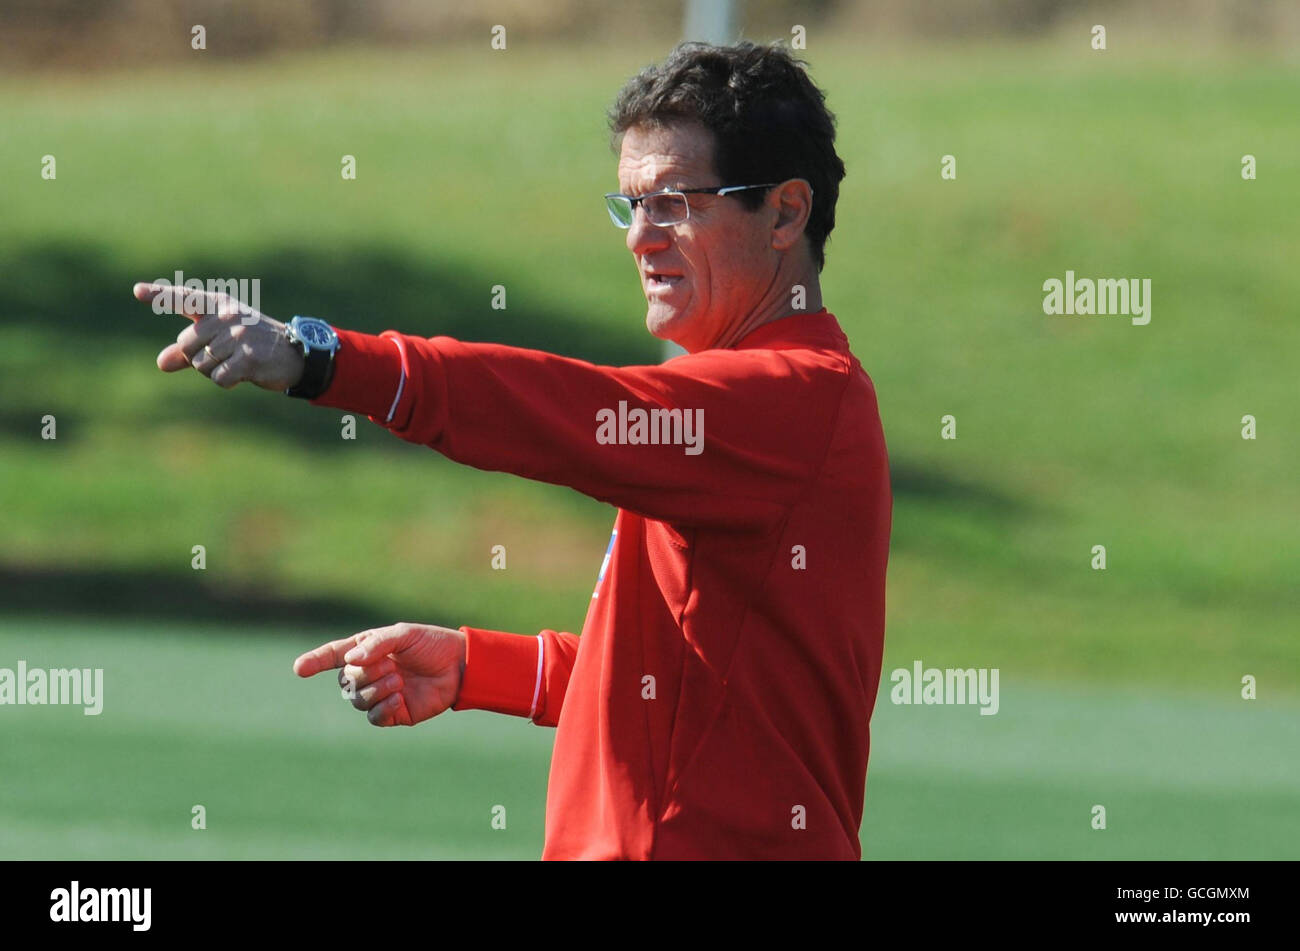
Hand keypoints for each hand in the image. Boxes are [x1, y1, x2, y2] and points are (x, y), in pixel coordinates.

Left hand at [132, 281, 304, 390]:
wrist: (296, 355)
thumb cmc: (254, 343)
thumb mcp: (222, 339)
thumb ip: (188, 350)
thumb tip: (161, 364)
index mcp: (220, 305)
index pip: (185, 299)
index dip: (160, 296)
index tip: (137, 291)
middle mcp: (227, 316)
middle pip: (186, 344)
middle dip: (198, 357)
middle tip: (225, 356)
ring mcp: (238, 336)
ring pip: (201, 364)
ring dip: (215, 371)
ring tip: (237, 363)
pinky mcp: (248, 358)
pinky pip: (218, 378)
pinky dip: (227, 382)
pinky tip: (243, 374)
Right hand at [293, 622, 467, 726]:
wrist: (460, 665)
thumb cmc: (431, 644)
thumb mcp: (404, 635)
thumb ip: (377, 644)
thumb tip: (350, 661)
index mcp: (367, 650)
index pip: (333, 656)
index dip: (315, 661)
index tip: (298, 668)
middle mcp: (369, 672)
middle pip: (346, 681)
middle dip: (365, 674)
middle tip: (392, 666)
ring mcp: (380, 693)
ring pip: (357, 700)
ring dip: (376, 690)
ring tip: (399, 680)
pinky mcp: (394, 712)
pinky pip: (374, 717)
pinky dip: (383, 707)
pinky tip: (399, 697)